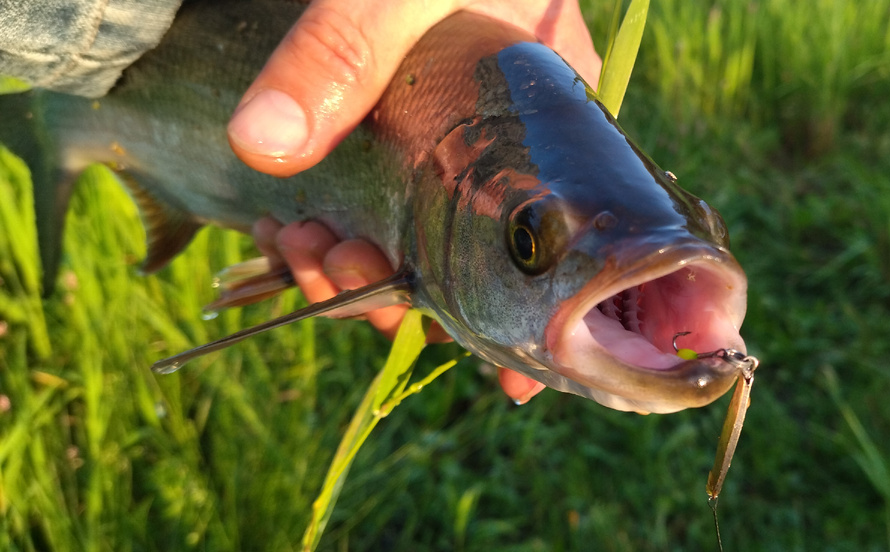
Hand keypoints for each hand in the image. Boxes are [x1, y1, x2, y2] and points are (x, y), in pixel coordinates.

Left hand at [237, 1, 599, 403]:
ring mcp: (440, 144)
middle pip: (470, 258)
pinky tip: (283, 226)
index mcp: (547, 126)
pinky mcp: (379, 129)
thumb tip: (265, 148)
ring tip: (294, 246)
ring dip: (351, 265)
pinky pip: (360, 203)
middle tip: (329, 270)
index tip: (511, 378)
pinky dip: (323, 225)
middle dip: (405, 293)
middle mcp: (501, 150)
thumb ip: (344, 52)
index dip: (536, 319)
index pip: (555, 246)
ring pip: (410, 239)